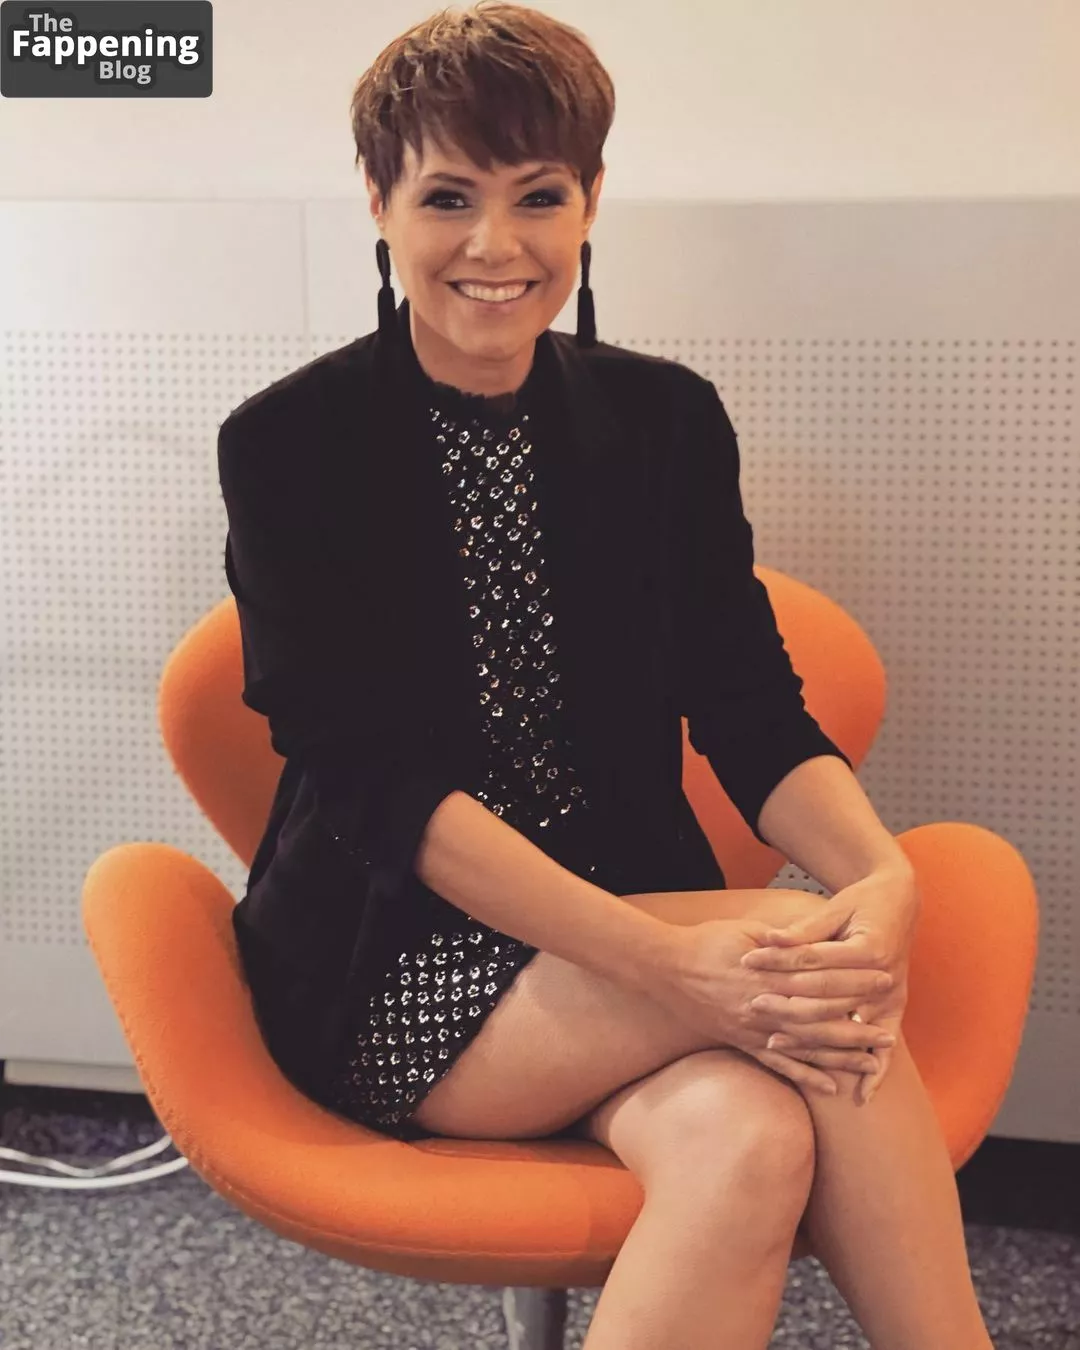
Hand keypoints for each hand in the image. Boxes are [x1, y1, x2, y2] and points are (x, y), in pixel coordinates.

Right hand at [653, 917, 894, 1097]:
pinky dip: (806, 1076)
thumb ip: (780, 938)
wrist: (664, 968)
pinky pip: (778, 1064)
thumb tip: (812, 937)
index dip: (856, 980)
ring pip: (806, 1047)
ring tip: (873, 1064)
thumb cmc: (705, 942)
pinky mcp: (742, 1042)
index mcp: (770, 972)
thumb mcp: (744, 929)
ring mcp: (754, 1028)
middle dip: (857, 1027)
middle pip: (821, 1019)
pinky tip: (831, 1086)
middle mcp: (765, 1004)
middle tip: (889, 1035)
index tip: (884, 979)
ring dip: (841, 1057)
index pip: (824, 979)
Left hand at [740, 867, 919, 1103]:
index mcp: (868, 949)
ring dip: (811, 1038)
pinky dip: (874, 1073)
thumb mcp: (836, 908)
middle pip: (827, 999)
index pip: (815, 962)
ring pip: (846, 1027)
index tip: (746, 963)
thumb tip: (769, 938)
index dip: (779, 962)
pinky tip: (859, 1097)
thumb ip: (805, 929)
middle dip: (787, 1004)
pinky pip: (885, 1050)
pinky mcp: (895, 1010)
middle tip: (752, 1006)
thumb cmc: (864, 901)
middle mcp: (883, 979)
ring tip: (774, 1042)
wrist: (902, 902)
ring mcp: (891, 999)